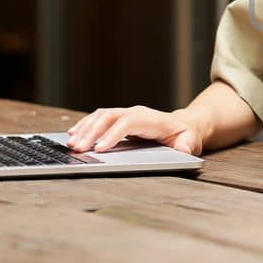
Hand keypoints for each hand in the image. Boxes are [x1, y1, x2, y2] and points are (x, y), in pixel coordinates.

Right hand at [67, 105, 206, 154]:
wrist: (183, 127)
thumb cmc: (185, 136)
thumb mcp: (191, 142)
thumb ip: (187, 146)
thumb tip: (182, 150)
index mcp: (151, 119)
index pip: (128, 123)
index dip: (113, 134)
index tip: (99, 149)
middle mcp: (135, 112)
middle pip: (109, 116)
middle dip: (91, 132)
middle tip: (77, 149)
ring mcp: (126, 113)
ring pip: (100, 115)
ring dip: (84, 129)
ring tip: (71, 144)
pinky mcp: (118, 119)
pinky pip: (98, 118)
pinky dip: (84, 126)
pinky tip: (73, 135)